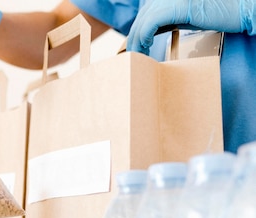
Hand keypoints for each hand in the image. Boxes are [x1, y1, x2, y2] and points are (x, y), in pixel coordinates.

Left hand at [127, 0, 255, 54]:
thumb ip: (166, 20)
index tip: (135, 48)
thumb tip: (147, 34)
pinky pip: (151, 22)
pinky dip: (144, 35)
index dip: (137, 31)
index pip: (145, 13)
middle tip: (132, 56)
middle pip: (142, 16)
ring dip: (137, 40)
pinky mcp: (178, 6)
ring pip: (143, 20)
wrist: (241, 10)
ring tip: (138, 55)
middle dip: (134, 37)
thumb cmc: (216, 14)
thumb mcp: (185, 16)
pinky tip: (146, 46)